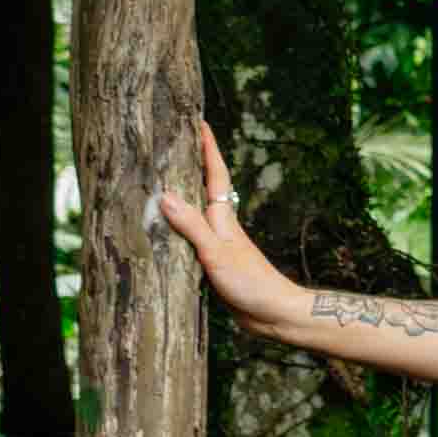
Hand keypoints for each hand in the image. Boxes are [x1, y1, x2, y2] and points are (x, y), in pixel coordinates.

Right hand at [158, 121, 301, 333]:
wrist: (273, 315)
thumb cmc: (251, 283)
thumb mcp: (217, 253)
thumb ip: (192, 226)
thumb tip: (165, 196)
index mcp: (224, 218)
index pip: (214, 174)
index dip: (207, 148)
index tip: (199, 121)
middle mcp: (222, 227)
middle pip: (204, 188)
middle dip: (193, 165)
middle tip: (176, 142)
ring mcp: (219, 245)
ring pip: (197, 212)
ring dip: (184, 195)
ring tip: (164, 178)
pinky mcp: (215, 265)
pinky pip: (192, 238)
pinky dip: (180, 228)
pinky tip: (168, 231)